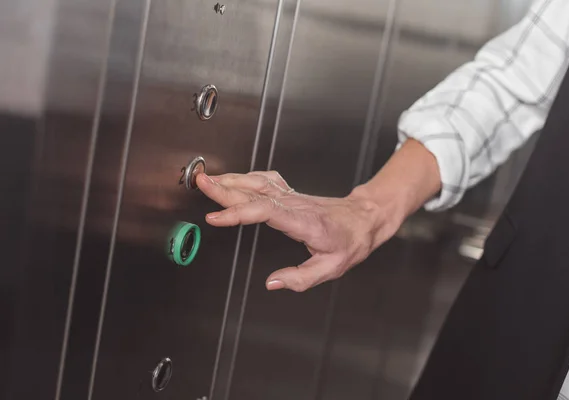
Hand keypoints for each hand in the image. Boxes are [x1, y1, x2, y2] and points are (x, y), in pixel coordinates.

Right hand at [195, 171, 400, 291]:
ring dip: (231, 180)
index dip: (238, 212)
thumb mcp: (332, 268)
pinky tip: (233, 179)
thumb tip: (273, 283)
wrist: (364, 218)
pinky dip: (245, 178)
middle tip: (201, 183)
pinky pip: (264, 181)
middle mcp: (295, 205)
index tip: (216, 217)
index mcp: (304, 222)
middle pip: (255, 193)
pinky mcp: (290, 194)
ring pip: (257, 183)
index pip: (266, 212)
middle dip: (224, 188)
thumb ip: (300, 278)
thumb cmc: (350, 242)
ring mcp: (292, 196)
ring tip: (207, 180)